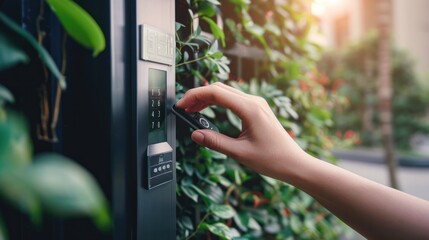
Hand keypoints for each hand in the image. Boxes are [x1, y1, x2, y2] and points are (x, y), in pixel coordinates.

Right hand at [176, 82, 306, 179]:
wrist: (294, 163)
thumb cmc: (272, 159)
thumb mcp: (239, 153)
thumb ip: (215, 142)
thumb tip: (195, 134)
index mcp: (250, 108)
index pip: (216, 93)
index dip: (195, 96)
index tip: (181, 105)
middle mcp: (254, 101)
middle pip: (219, 88)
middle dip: (199, 95)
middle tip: (183, 108)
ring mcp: (256, 103)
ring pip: (226, 92)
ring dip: (207, 98)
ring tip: (192, 110)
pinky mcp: (257, 109)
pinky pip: (234, 99)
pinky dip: (218, 101)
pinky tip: (208, 111)